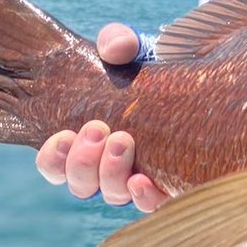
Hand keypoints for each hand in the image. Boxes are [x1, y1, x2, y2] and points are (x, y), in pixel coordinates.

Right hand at [34, 23, 168, 211]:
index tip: (62, 134)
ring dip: (110, 172)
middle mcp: (106, 167)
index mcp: (85, 142)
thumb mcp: (132, 49)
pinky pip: (151, 205)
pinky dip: (143, 197)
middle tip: (97, 128)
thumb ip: (118, 42)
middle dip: (82, 160)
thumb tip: (115, 48)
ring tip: (123, 139)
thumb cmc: (148, 69)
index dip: (52, 159)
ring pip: (111, 194)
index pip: (54, 166)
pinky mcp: (169, 184)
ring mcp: (135, 178)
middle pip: (80, 184)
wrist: (193, 80)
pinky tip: (144, 179)